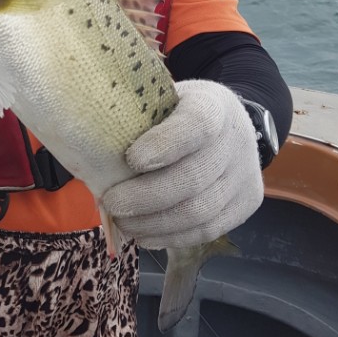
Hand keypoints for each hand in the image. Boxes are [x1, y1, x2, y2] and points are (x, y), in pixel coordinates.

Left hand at [102, 79, 263, 247]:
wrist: (231, 125)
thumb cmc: (182, 113)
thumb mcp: (165, 99)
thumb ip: (139, 117)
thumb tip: (90, 144)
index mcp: (214, 106)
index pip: (196, 125)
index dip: (164, 145)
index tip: (130, 159)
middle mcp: (237, 141)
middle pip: (193, 178)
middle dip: (146, 196)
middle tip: (112, 203)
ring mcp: (245, 176)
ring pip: (200, 211)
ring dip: (155, 223)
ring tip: (123, 223)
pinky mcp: (247, 205)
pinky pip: (207, 230)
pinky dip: (171, 237)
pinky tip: (144, 235)